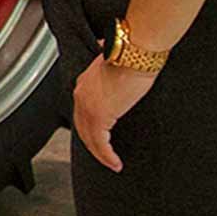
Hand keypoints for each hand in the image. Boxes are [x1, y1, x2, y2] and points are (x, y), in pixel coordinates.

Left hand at [72, 57, 157, 172]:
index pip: (82, 112)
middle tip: (105, 157)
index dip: (90, 128)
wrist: (135, 51)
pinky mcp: (99, 116)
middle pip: (82, 128)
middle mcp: (81, 95)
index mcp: (84, 83)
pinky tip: (115, 163)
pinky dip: (107, 157)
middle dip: (93, 145)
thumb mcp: (116, 62)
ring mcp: (88, 107)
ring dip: (100, 154)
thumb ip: (111, 65)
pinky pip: (100, 144)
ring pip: (89, 139)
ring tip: (112, 164)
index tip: (99, 139)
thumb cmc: (131, 53)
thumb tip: (112, 55)